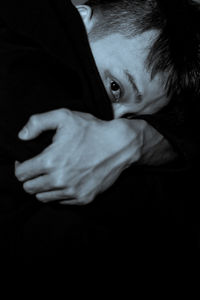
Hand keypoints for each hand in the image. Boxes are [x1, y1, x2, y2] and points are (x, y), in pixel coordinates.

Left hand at [15, 109, 142, 204]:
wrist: (120, 145)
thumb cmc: (92, 130)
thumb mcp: (64, 116)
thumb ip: (38, 122)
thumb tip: (22, 136)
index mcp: (50, 161)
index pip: (21, 174)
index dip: (22, 167)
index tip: (28, 162)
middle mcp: (59, 180)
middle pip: (29, 189)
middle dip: (31, 178)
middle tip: (40, 169)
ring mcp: (72, 192)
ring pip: (43, 198)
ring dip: (44, 187)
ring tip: (52, 175)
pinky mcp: (83, 198)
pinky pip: (61, 202)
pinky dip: (59, 194)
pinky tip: (66, 181)